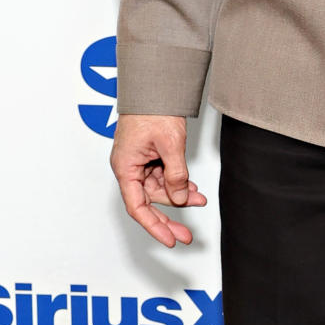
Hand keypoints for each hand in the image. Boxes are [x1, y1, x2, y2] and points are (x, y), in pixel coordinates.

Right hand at [110, 114, 206, 247]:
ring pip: (158, 188)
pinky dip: (176, 181)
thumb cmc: (153, 108)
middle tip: (186, 235)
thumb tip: (180, 197)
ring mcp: (138, 161)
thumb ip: (176, 173)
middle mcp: (129, 167)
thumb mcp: (170, 143)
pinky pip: (161, 175)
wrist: (154, 84)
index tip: (169, 240)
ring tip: (199, 199)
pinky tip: (190, 187)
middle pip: (148, 201)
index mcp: (125, 167)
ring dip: (178, 195)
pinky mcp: (148, 155)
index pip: (137, 206)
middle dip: (169, 217)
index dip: (154, 226)